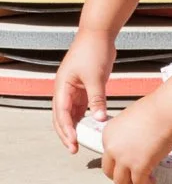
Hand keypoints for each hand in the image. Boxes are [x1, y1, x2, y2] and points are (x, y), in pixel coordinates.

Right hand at [50, 30, 114, 152]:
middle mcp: (64, 90)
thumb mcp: (96, 77)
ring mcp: (72, 89)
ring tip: (81, 141)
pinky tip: (90, 125)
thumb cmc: (94, 51)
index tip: (72, 143)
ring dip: (74, 126)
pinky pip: (80, 106)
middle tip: (73, 149)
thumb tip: (99, 118)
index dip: (66, 130)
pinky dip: (83, 116)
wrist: (99, 34)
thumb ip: (97, 98)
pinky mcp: (83, 86)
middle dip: (66, 133)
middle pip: (61, 117)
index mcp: (62, 87)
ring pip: (70, 113)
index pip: (61, 114)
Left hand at [97, 101, 171, 183]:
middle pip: (109, 171)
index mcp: (108, 135)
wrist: (167, 111)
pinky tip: (152, 181)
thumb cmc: (157, 110)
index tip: (130, 162)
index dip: (119, 161)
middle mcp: (112, 148)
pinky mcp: (139, 166)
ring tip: (142, 182)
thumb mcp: (132, 119)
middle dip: (120, 176)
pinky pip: (138, 182)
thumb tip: (136, 143)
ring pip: (120, 181)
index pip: (108, 155)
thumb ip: (128, 133)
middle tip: (132, 177)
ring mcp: (124, 158)